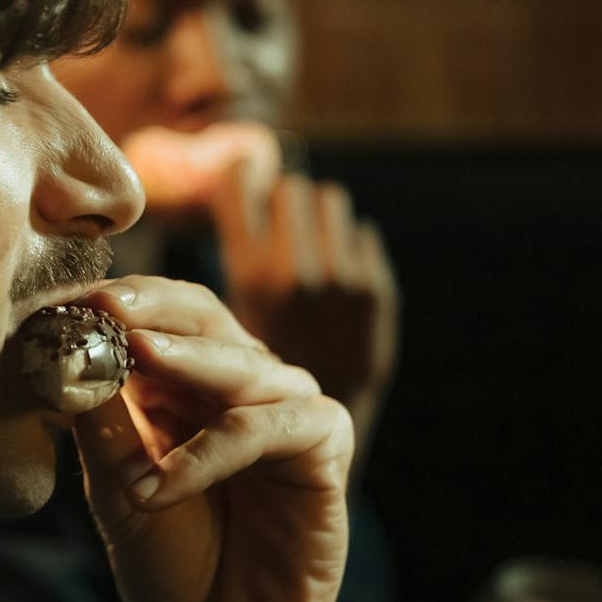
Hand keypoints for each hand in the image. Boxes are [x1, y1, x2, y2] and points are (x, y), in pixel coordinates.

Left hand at [74, 276, 353, 601]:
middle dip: (151, 309)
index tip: (61, 304)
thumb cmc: (167, 558)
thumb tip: (64, 345)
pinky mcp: (324, 448)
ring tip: (124, 366)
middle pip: (204, 319)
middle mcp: (241, 384)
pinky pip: (271, 427)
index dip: (115, 304)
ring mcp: (286, 410)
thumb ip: (100, 414)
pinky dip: (212, 450)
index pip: (158, 315)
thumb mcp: (115, 481)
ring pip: (242, 365)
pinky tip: (161, 483)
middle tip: (103, 307)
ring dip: (180, 367)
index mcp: (187, 381)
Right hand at [210, 162, 398, 420]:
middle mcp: (294, 272)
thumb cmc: (262, 368)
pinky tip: (337, 279)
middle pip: (290, 185)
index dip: (241, 175)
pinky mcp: (376, 287)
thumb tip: (227, 191)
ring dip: (317, 216)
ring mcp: (340, 278)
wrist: (323, 426)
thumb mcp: (226, 318)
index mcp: (247, 277)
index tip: (242, 179)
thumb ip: (228, 263)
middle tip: (280, 220)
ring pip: (328, 199)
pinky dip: (348, 248)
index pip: (239, 182)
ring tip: (310, 245)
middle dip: (283, 200)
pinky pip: (361, 233)